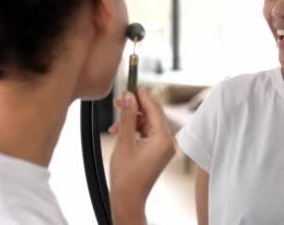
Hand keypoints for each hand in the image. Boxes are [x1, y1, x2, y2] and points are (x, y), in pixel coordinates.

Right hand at [108, 88, 175, 224]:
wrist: (128, 199)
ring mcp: (164, 147)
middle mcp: (168, 142)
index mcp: (163, 139)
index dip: (141, 95)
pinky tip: (119, 131)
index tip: (131, 84)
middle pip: (152, 115)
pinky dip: (134, 130)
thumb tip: (128, 96)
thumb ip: (126, 117)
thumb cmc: (126, 176)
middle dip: (135, 107)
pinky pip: (147, 133)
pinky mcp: (158, 151)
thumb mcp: (124, 142)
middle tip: (119, 99)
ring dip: (131, 120)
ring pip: (148, 123)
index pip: (154, 109)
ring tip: (115, 122)